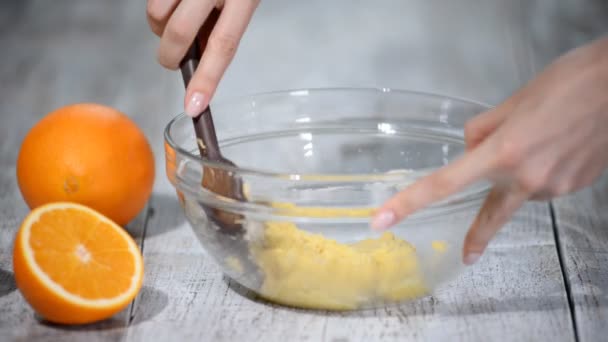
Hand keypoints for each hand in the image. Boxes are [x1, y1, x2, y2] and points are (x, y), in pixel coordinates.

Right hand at [147, 0, 259, 115]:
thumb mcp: (241, 3)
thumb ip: (221, 30)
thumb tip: (199, 63)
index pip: (223, 45)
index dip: (207, 79)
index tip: (193, 107)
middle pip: (180, 33)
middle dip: (170, 56)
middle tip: (175, 60)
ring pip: (156, 15)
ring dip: (161, 28)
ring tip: (177, 19)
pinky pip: (150, 1)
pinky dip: (159, 10)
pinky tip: (176, 4)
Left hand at [371, 36, 607, 264]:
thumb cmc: (570, 83)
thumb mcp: (515, 100)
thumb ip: (483, 130)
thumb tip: (471, 149)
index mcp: (503, 153)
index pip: (444, 183)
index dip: (409, 203)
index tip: (383, 221)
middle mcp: (526, 178)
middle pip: (490, 213)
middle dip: (478, 236)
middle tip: (468, 254)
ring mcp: (554, 187)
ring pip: (520, 188)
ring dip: (520, 174)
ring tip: (544, 138)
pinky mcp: (575, 188)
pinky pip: (545, 183)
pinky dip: (543, 169)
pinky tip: (560, 146)